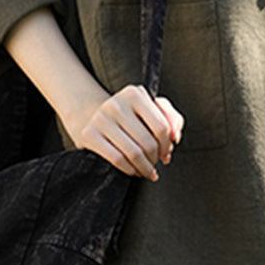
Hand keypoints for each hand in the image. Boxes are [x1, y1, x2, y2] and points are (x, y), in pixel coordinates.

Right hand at [64, 84, 184, 181]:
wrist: (93, 116)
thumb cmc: (129, 116)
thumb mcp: (151, 109)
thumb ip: (171, 118)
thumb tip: (175, 137)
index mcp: (134, 94)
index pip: (162, 126)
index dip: (167, 145)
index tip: (166, 152)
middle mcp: (116, 104)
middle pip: (148, 142)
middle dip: (156, 158)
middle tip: (156, 163)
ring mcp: (101, 119)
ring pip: (133, 153)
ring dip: (145, 168)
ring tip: (148, 171)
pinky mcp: (89, 134)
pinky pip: (117, 159)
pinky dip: (130, 169)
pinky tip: (134, 171)